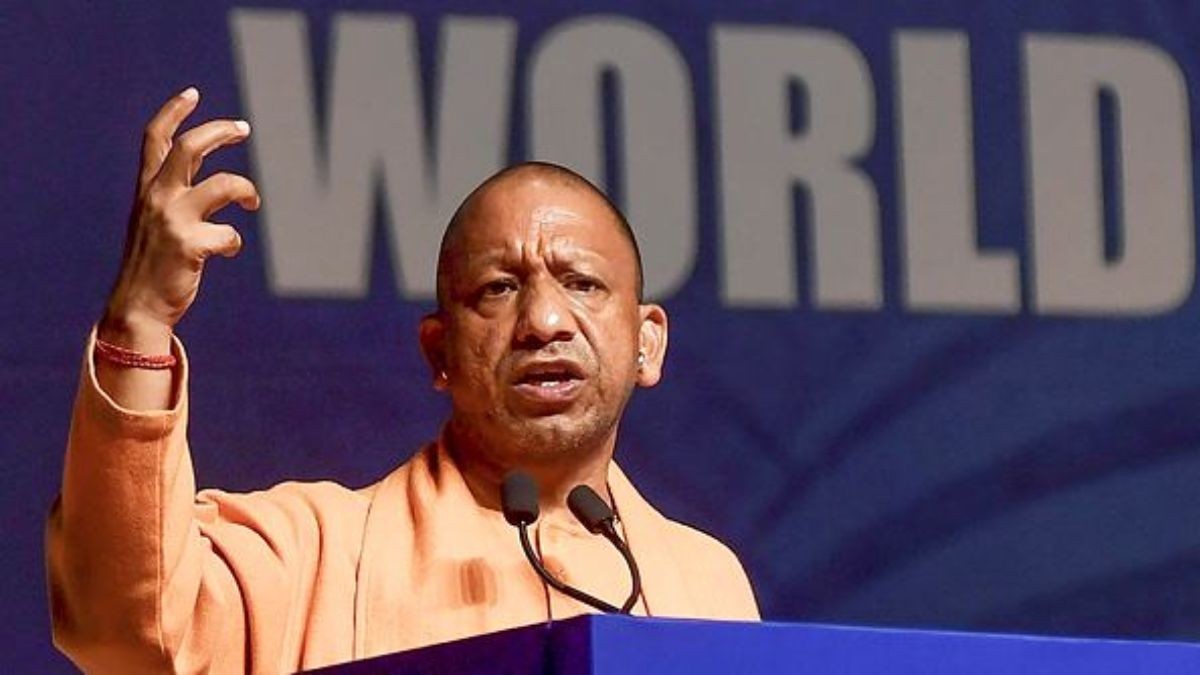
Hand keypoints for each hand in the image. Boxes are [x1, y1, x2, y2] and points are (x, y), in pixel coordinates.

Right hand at [100, 87, 259, 343]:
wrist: (138, 306)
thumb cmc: (155, 262)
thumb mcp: (157, 220)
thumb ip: (177, 194)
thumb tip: (213, 175)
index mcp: (147, 189)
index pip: (155, 139)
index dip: (173, 111)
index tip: (193, 93)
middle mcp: (156, 198)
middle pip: (189, 148)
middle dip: (219, 132)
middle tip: (243, 128)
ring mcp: (172, 220)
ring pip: (223, 185)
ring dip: (246, 189)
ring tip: (253, 201)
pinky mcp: (188, 245)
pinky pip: (229, 234)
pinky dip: (234, 241)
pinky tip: (227, 249)